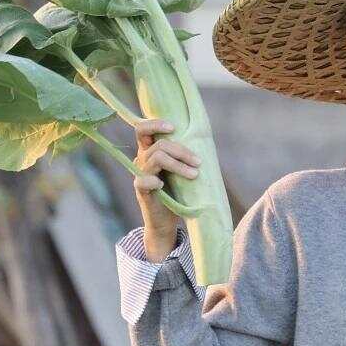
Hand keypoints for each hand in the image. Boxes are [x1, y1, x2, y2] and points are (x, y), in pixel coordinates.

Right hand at [133, 117, 201, 259]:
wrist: (167, 222)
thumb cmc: (178, 192)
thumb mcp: (182, 170)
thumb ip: (185, 156)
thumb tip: (204, 139)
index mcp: (150, 151)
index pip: (143, 130)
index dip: (155, 124)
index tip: (173, 128)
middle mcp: (142, 160)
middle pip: (159, 145)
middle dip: (182, 151)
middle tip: (198, 162)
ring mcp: (140, 175)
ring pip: (156, 158)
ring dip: (178, 165)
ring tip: (194, 175)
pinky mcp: (141, 190)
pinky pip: (143, 180)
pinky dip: (155, 181)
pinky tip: (163, 186)